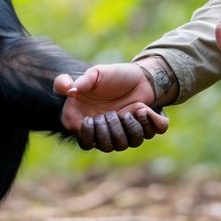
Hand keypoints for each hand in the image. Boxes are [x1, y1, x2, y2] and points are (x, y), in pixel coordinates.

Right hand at [54, 64, 168, 151]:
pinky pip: (150, 134)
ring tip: (129, 111)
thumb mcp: (95, 73)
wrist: (139, 74)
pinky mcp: (144, 127)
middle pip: (106, 147)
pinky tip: (143, 109)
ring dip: (129, 127)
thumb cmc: (112, 76)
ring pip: (128, 144)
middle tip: (111, 113)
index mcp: (92, 120)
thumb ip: (80, 81)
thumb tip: (69, 89)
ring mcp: (126, 131)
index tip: (91, 118)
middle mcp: (108, 130)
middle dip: (110, 130)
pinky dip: (149, 122)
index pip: (85, 143)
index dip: (88, 135)